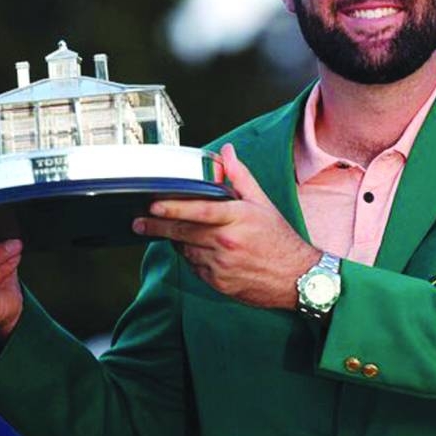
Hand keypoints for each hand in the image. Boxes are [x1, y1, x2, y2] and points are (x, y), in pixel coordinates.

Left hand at [134, 143, 319, 308]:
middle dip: (157, 225)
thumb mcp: (263, 204)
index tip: (153, 205)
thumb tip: (227, 152)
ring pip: (186, 249)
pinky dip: (190, 257)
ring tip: (171, 231)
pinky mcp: (218, 283)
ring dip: (176, 240)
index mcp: (239, 218)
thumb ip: (240, 177)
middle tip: (139, 221)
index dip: (174, 207)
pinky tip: (196, 249)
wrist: (296, 278)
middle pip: (184, 231)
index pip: (200, 211)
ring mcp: (221, 265)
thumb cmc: (279, 238)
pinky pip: (194, 267)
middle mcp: (228, 242)